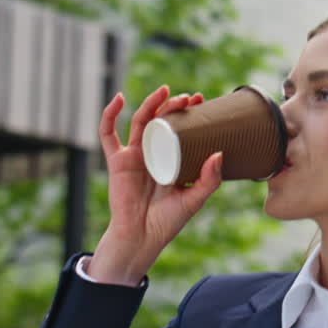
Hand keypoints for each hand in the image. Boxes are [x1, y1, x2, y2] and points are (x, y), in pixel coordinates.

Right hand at [88, 86, 224, 285]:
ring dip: (151, 102)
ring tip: (165, 91)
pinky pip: (108, 134)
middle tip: (189, 97)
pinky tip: (118, 99)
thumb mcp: (194, 199)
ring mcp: (134, 156)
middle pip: (162, 121)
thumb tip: (219, 153)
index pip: (181, 129)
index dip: (189, 113)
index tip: (202, 101)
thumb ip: (209, 180)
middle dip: (174, 105)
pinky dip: (110, 115)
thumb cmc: (168, 222)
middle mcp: (153, 154)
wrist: (141, 237)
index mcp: (171, 160)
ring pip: (140, 121)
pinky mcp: (117, 161)